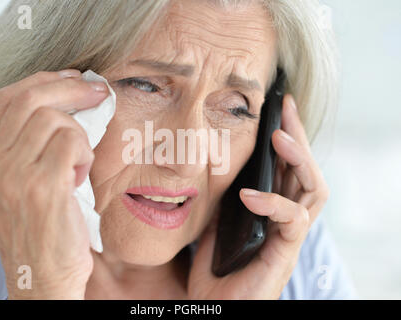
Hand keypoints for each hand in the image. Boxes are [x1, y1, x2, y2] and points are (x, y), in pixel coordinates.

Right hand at [0, 70, 109, 298]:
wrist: (43, 276)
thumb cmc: (41, 229)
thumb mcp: (20, 183)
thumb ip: (27, 146)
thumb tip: (62, 103)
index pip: (6, 99)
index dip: (43, 80)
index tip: (72, 78)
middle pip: (30, 98)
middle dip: (71, 88)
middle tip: (97, 91)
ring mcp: (13, 175)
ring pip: (54, 119)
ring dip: (79, 135)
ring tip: (78, 164)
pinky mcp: (42, 187)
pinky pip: (71, 142)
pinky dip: (84, 153)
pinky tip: (80, 176)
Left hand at [188, 94, 329, 298]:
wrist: (216, 305)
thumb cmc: (216, 268)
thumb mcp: (216, 222)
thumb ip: (224, 197)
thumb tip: (215, 167)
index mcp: (272, 210)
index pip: (289, 167)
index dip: (288, 136)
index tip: (278, 107)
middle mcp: (287, 219)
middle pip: (306, 171)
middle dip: (299, 136)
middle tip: (285, 108)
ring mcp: (289, 236)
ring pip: (314, 191)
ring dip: (299, 160)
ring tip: (280, 138)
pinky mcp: (285, 253)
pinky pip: (293, 221)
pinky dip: (274, 203)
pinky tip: (250, 195)